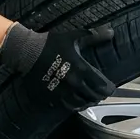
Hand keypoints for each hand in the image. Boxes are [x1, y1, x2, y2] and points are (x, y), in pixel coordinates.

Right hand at [0, 23, 116, 110]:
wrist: (28, 52)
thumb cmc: (52, 43)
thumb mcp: (74, 37)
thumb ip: (94, 36)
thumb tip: (111, 32)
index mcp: (82, 69)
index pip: (101, 85)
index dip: (108, 88)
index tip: (110, 88)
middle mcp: (74, 83)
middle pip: (92, 96)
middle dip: (99, 96)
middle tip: (101, 95)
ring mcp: (63, 92)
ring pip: (81, 103)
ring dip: (87, 102)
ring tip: (90, 100)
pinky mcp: (52, 97)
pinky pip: (66, 106)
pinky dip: (74, 106)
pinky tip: (76, 104)